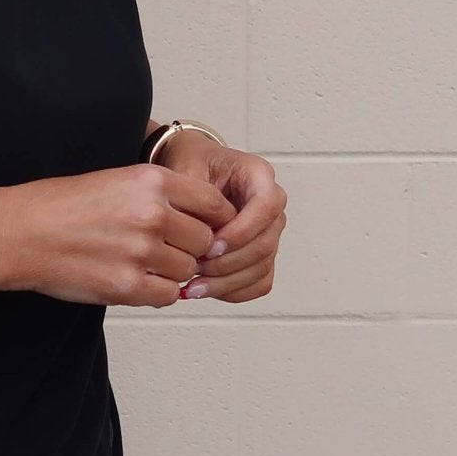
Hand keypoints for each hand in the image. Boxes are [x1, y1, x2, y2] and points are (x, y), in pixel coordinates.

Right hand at [2, 160, 232, 308]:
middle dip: (190, 248)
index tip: (202, 228)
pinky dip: (156, 292)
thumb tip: (205, 225)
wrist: (20, 233)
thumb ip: (163, 198)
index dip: (214, 220)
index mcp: (151, 181)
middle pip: (205, 241)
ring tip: (138, 262)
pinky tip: (133, 279)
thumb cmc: (62, 207)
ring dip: (171, 271)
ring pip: (187, 270)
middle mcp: (151, 214)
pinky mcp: (126, 285)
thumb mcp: (117, 181)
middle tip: (164, 249)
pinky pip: (167, 295)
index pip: (214, 203)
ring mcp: (140, 251)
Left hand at [155, 132, 286, 302]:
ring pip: (263, 267)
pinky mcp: (261, 254)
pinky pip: (259, 282)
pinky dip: (234, 291)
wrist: (193, 170)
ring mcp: (269, 232)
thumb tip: (194, 233)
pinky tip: (205, 289)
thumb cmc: (192, 163)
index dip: (242, 231)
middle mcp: (271, 205)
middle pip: (266, 243)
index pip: (267, 205)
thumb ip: (192, 194)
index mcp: (258, 175)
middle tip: (194, 268)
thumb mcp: (185, 167)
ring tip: (193, 285)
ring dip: (228, 282)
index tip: (211, 245)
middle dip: (229, 263)